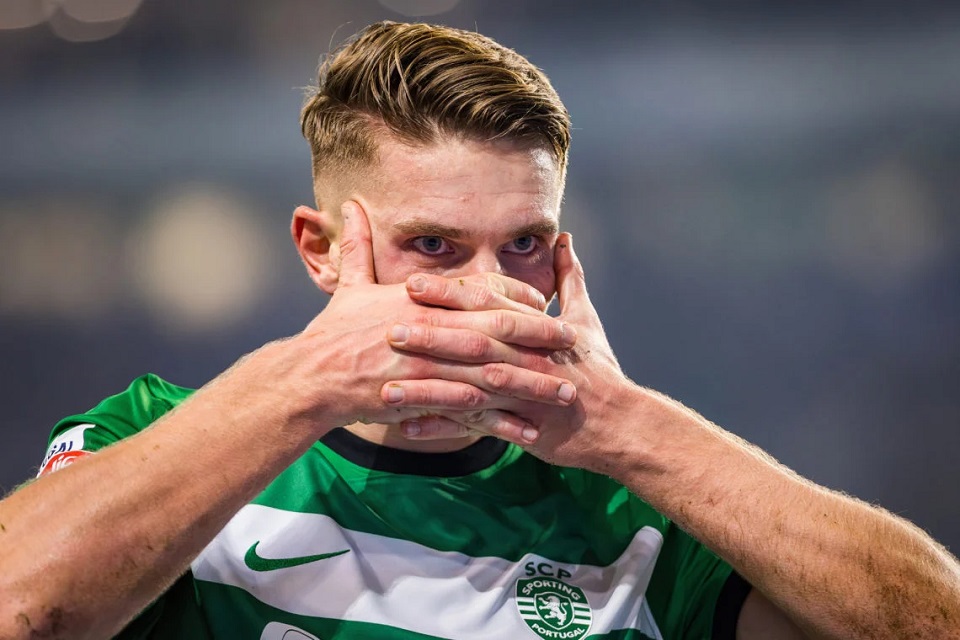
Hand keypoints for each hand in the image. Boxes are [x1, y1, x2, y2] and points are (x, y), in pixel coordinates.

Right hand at [288, 202, 578, 435]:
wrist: (311, 378)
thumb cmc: (331, 333)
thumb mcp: (349, 285)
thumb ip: (358, 246)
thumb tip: (351, 204)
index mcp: (421, 300)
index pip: (479, 291)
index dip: (515, 296)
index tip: (543, 302)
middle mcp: (431, 329)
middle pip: (497, 330)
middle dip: (539, 335)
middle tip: (572, 340)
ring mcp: (430, 366)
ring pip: (493, 374)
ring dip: (532, 383)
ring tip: (564, 392)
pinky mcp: (424, 399)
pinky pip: (471, 411)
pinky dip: (501, 421)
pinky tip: (528, 430)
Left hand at [386, 232, 642, 471]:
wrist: (619, 422)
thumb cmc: (598, 369)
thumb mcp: (586, 319)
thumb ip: (570, 278)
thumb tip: (565, 238)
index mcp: (535, 328)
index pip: (487, 304)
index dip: (449, 294)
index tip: (411, 284)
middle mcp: (526, 357)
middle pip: (473, 342)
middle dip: (430, 335)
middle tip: (388, 329)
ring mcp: (522, 393)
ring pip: (468, 387)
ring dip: (427, 388)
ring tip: (387, 387)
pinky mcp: (520, 426)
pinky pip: (474, 428)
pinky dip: (442, 429)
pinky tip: (407, 429)